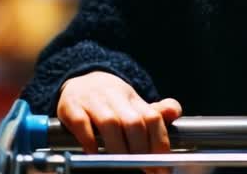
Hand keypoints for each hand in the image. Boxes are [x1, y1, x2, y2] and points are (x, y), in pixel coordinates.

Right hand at [56, 71, 182, 173]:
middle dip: (141, 148)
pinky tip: (94, 152)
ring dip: (118, 147)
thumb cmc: (111, 101)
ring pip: (110, 123)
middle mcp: (115, 97)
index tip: (162, 166)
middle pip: (133, 121)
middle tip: (145, 168)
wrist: (79, 81)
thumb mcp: (134, 104)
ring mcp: (92, 101)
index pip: (152, 118)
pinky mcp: (71, 107)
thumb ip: (155, 112)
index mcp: (133, 99)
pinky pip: (81, 123)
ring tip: (123, 164)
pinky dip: (89, 139)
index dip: (159, 143)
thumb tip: (174, 112)